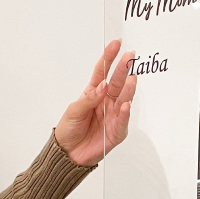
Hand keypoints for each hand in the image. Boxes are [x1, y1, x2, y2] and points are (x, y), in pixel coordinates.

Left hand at [55, 41, 137, 166]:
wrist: (68, 154)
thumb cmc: (68, 130)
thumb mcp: (73, 110)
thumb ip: (88, 98)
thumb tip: (102, 86)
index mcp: (94, 93)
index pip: (103, 71)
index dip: (109, 57)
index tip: (116, 44)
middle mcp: (106, 102)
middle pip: (116, 82)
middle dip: (123, 69)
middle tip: (129, 57)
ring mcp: (113, 116)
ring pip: (123, 98)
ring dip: (128, 88)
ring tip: (131, 78)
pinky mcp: (116, 131)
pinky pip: (122, 120)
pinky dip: (124, 113)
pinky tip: (125, 104)